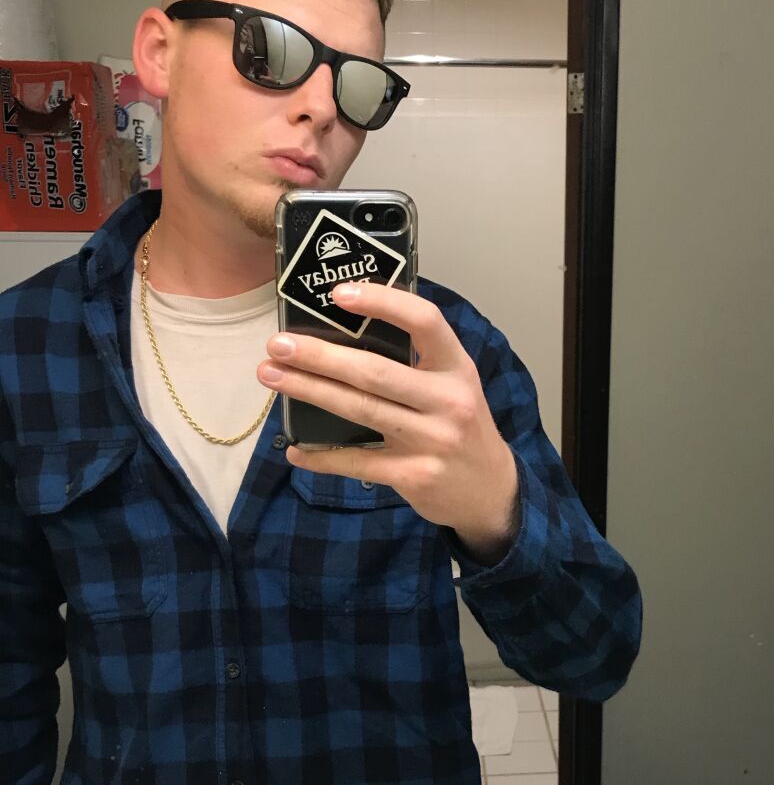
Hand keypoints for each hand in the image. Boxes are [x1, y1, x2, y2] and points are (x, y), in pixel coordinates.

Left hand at [257, 282, 519, 563]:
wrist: (491, 490)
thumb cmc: (462, 427)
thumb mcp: (454, 385)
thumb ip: (415, 361)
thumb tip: (346, 330)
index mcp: (457, 367)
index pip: (424, 321)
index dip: (382, 302)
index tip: (338, 294)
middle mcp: (448, 400)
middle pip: (375, 371)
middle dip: (320, 356)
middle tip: (278, 344)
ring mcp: (431, 440)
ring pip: (360, 410)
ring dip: (309, 391)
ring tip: (271, 376)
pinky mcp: (414, 475)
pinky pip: (358, 461)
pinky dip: (322, 456)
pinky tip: (295, 450)